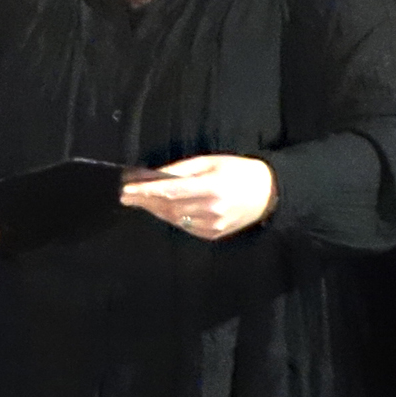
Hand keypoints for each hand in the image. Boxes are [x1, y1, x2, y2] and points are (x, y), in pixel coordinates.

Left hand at [121, 155, 274, 238]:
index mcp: (211, 188)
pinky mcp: (216, 234)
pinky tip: (161, 209)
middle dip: (145, 201)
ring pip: (175, 219)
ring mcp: (214, 225)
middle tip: (126, 195)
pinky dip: (171, 218)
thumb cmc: (237, 170)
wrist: (269, 192)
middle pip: (169, 207)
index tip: (126, 190)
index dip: (145, 191)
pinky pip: (186, 227)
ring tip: (140, 200)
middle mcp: (212, 210)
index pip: (169, 192)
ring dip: (155, 209)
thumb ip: (180, 169)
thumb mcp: (209, 162)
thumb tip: (153, 174)